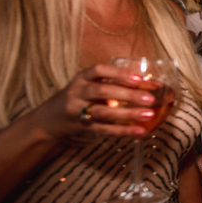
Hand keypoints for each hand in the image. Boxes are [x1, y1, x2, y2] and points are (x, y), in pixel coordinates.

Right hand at [30, 64, 165, 140]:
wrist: (49, 119)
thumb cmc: (80, 97)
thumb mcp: (90, 85)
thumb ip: (114, 83)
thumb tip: (152, 84)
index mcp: (83, 78)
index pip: (99, 70)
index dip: (119, 74)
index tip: (138, 79)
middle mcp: (78, 92)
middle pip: (102, 92)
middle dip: (127, 95)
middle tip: (150, 98)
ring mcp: (78, 110)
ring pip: (103, 112)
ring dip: (127, 113)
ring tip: (149, 114)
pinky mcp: (82, 127)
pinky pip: (104, 129)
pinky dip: (123, 130)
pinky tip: (139, 131)